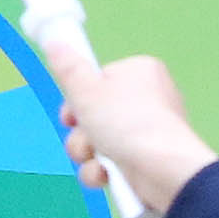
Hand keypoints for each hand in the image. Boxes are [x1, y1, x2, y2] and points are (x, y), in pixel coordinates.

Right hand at [55, 54, 218, 207]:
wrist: (164, 170)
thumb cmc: (126, 121)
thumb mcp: (86, 89)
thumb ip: (68, 68)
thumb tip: (55, 42)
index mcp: (139, 72)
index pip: (98, 80)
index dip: (79, 97)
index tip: (71, 110)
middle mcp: (148, 100)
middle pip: (95, 112)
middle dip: (80, 131)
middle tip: (83, 134)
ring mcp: (150, 133)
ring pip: (100, 140)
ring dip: (87, 152)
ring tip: (96, 158)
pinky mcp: (148, 162)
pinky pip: (113, 163)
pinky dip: (103, 171)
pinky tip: (105, 175)